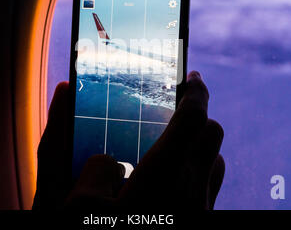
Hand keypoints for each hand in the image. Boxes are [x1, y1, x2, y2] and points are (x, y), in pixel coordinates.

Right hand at [33, 71, 224, 210]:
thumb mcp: (74, 211)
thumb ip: (92, 171)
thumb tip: (108, 159)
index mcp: (162, 179)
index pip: (193, 119)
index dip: (195, 92)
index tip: (192, 76)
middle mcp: (190, 193)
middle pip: (213, 135)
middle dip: (199, 115)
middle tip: (176, 109)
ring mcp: (200, 213)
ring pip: (215, 162)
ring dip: (200, 146)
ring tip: (172, 145)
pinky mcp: (201, 227)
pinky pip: (209, 188)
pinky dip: (198, 173)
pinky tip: (173, 182)